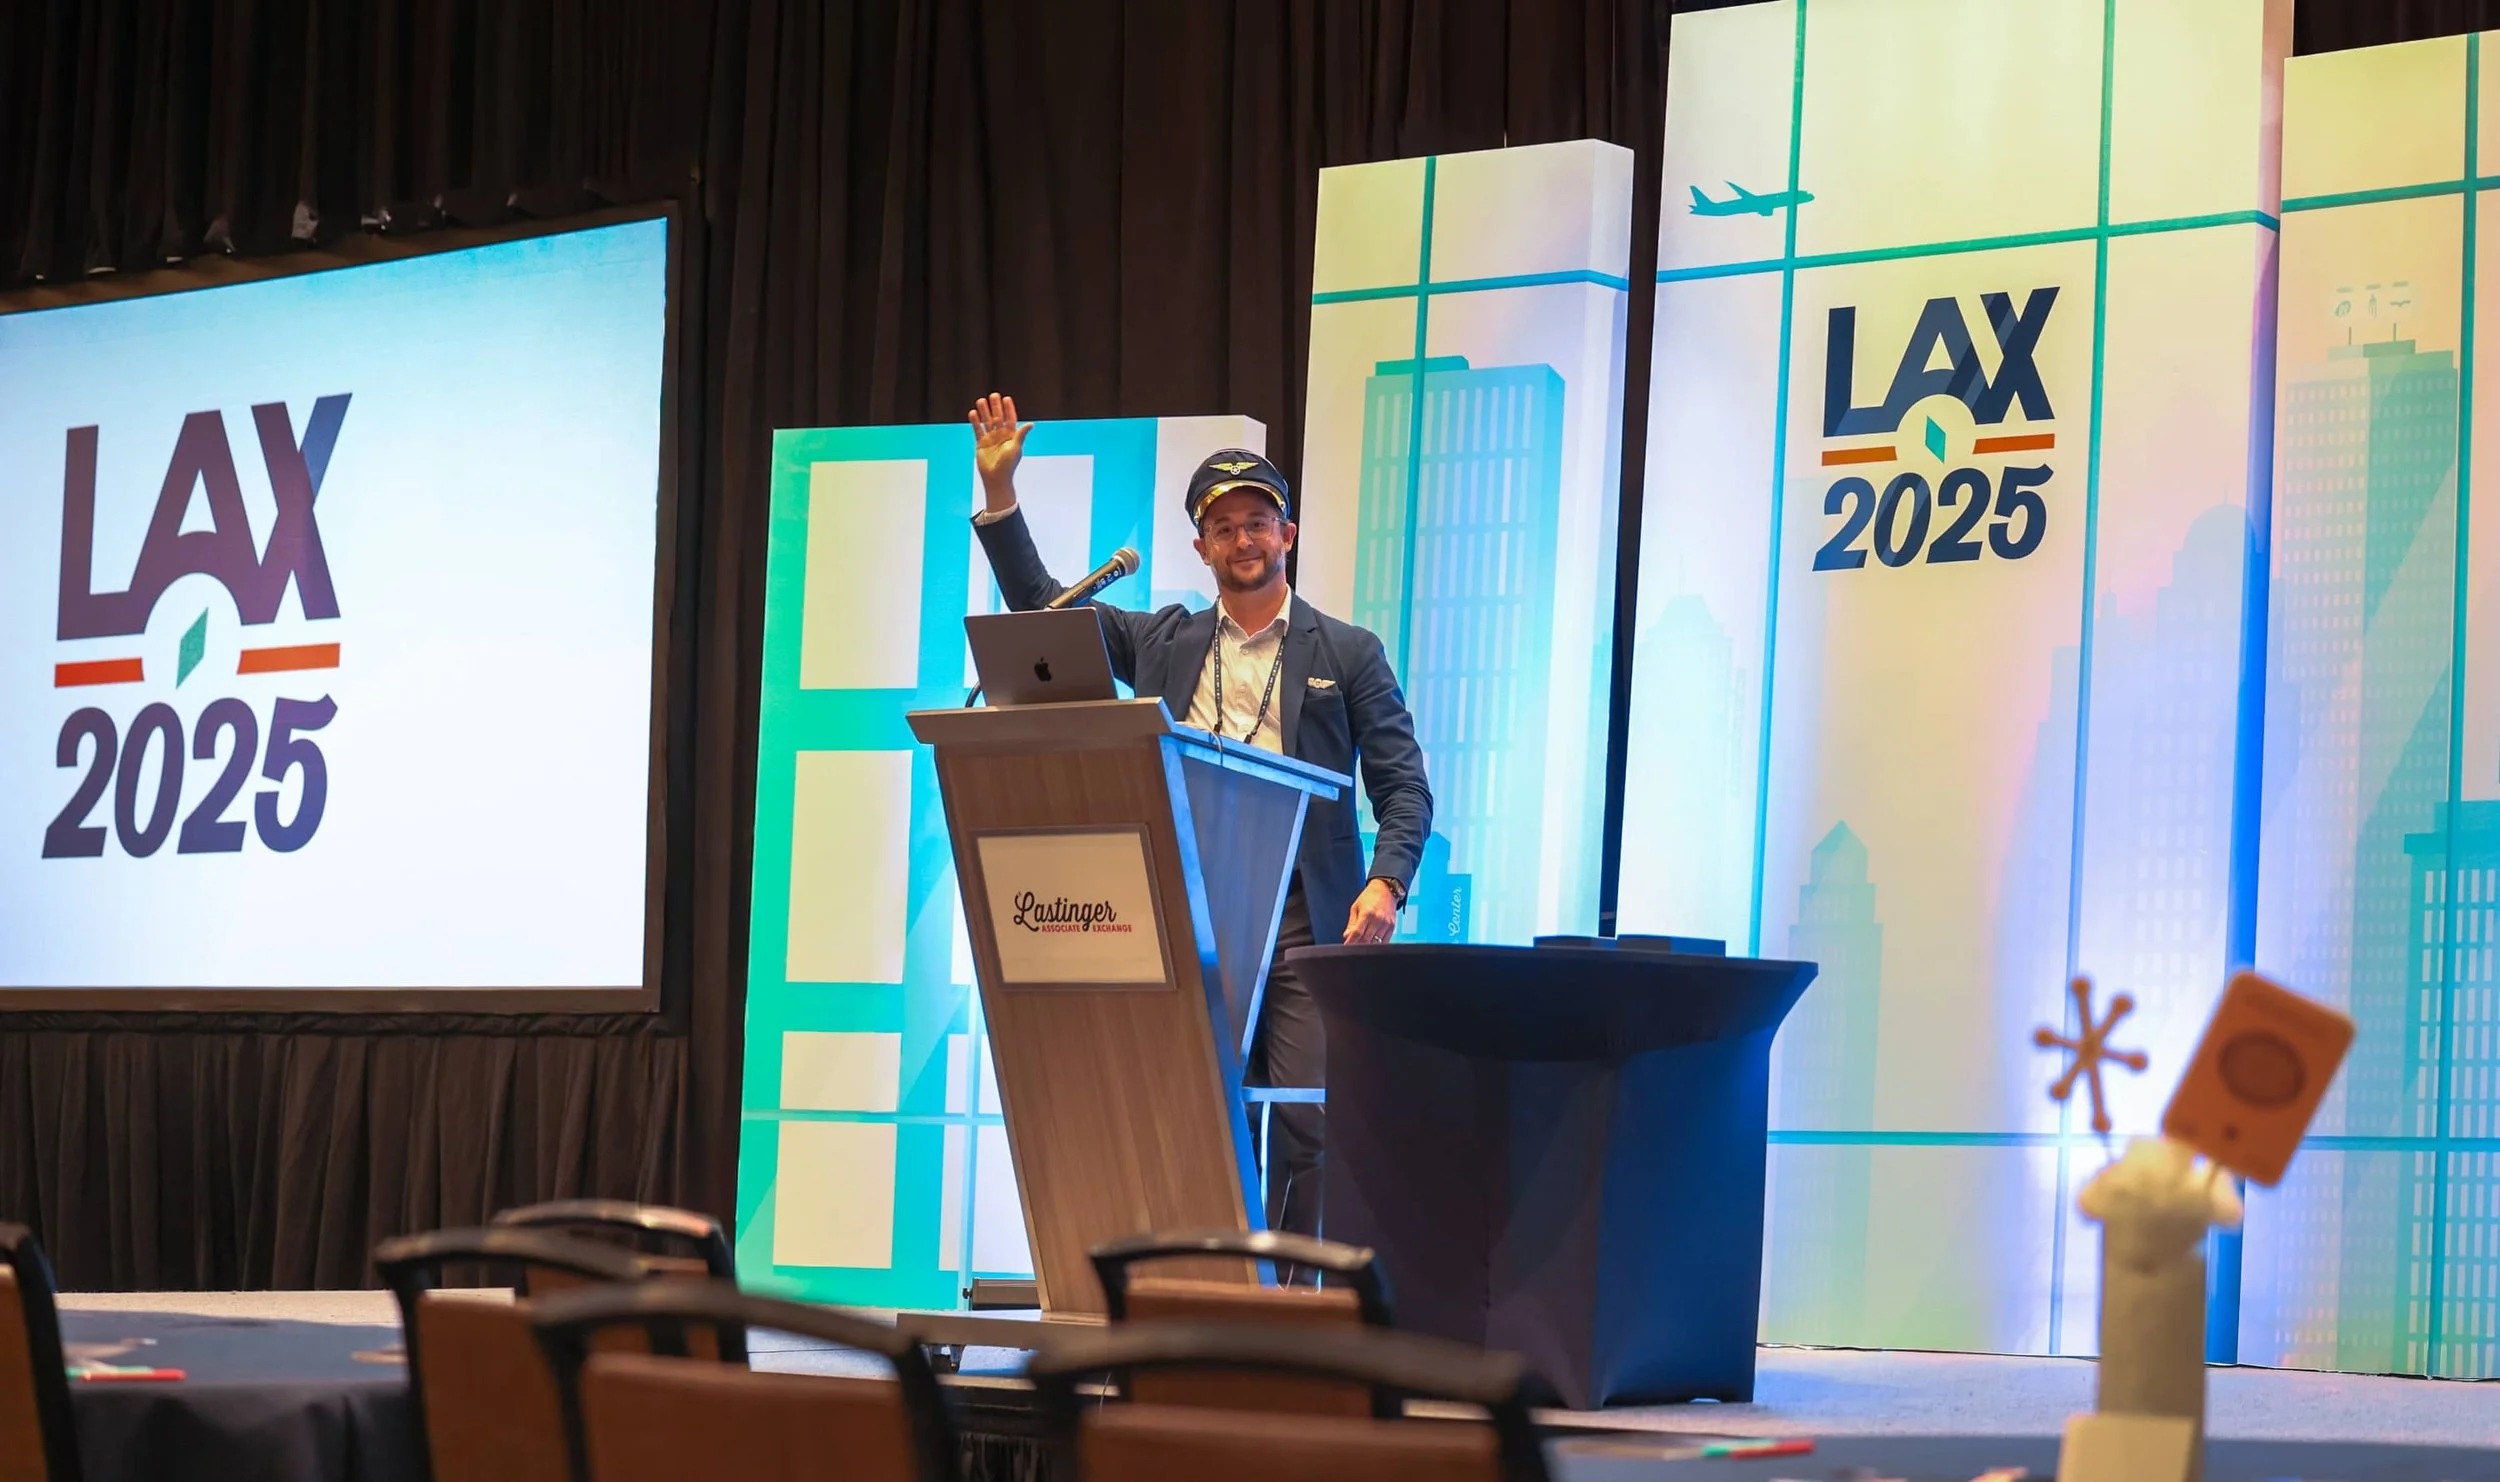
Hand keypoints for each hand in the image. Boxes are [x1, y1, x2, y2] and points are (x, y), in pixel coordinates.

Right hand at [969, 392, 1030, 506]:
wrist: (996, 478)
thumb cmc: (1008, 464)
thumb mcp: (1016, 448)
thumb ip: (1021, 435)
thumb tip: (1031, 424)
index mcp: (1011, 436)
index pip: (1010, 419)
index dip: (1009, 409)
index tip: (1006, 399)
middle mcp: (1001, 435)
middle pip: (998, 417)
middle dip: (996, 407)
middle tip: (993, 395)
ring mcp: (990, 438)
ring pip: (987, 422)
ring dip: (984, 412)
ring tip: (980, 401)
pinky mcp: (981, 443)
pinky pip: (978, 430)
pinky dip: (975, 422)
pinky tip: (973, 413)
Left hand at [1343, 879, 1400, 944]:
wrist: (1386, 889)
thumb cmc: (1369, 897)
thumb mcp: (1356, 907)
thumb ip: (1351, 923)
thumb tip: (1347, 936)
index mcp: (1367, 913)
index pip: (1357, 932)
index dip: (1351, 942)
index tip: (1346, 946)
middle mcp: (1378, 919)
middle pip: (1366, 939)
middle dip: (1358, 945)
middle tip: (1352, 947)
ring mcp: (1386, 924)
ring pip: (1376, 942)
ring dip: (1367, 946)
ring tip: (1361, 945)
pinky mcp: (1392, 927)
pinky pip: (1385, 942)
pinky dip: (1377, 945)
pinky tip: (1371, 943)